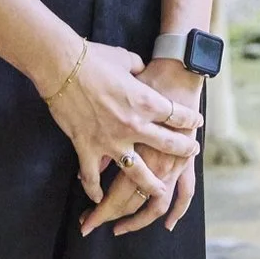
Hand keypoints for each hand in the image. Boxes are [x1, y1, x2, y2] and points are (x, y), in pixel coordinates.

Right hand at [82, 58, 205, 236]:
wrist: (63, 66)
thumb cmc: (95, 59)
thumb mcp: (127, 60)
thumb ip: (138, 71)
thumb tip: (141, 72)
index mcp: (146, 102)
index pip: (177, 116)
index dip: (190, 120)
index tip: (197, 123)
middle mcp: (134, 125)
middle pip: (167, 145)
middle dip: (183, 150)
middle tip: (191, 153)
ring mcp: (111, 141)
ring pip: (137, 173)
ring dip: (150, 185)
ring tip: (160, 192)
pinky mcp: (87, 147)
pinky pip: (93, 176)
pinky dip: (94, 190)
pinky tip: (98, 199)